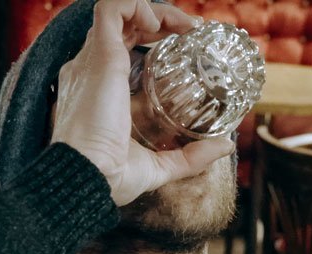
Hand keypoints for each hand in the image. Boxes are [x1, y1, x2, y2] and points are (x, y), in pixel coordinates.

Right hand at [50, 0, 235, 206]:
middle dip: (163, 19)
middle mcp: (92, 70)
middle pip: (125, 24)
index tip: (187, 44)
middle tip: (194, 32)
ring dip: (156, 9)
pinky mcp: (100, 56)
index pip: (124, 46)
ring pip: (120, 9)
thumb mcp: (158, 166)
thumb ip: (190, 156)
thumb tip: (224, 147)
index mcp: (100, 90)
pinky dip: (138, 5)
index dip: (155, 38)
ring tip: (185, 28)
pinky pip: (112, 8)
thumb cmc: (110, 178)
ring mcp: (93, 61)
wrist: (87, 179)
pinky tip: (160, 25)